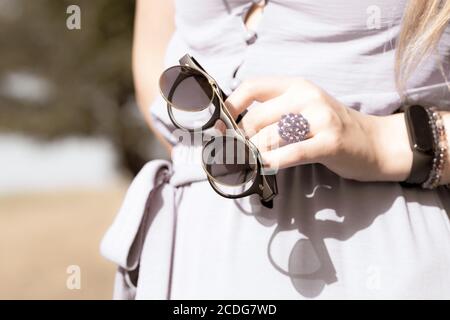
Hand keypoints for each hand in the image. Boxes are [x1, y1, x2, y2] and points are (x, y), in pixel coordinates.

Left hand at [225, 77, 412, 181]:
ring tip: (249, 163)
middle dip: (239, 139)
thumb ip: (274, 112)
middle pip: (256, 117)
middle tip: (235, 154)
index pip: (252, 86)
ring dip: (254, 154)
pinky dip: (273, 162)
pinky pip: (291, 152)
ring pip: (270, 137)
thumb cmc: (330, 128)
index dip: (230, 105)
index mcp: (296, 85)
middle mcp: (306, 96)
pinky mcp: (330, 141)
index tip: (220, 125)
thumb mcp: (303, 109)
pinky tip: (266, 167)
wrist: (374, 142)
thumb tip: (233, 126)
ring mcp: (320, 118)